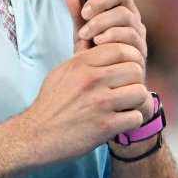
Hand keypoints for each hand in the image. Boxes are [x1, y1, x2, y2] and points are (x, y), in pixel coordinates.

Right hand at [20, 43, 147, 165]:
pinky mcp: (105, 126)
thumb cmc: (51, 102)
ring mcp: (100, 103)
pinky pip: (136, 117)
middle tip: (126, 89)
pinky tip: (120, 121)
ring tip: (125, 105)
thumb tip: (100, 42)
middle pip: (135, 69)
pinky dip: (131, 120)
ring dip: (135, 100)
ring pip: (140, 92)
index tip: (127, 68)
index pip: (121, 49)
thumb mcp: (62, 71)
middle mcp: (92, 80)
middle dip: (134, 80)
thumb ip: (83, 57)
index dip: (130, 58)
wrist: (37, 135)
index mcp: (81, 64)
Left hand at [64, 0, 152, 123]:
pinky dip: (111, 37)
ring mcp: (137, 36)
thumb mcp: (82, 34)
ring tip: (87, 33)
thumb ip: (77, 12)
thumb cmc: (95, 61)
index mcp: (119, 9)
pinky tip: (97, 43)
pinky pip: (130, 37)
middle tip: (84, 13)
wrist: (103, 93)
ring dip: (103, 21)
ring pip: (126, 15)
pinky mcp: (140, 53)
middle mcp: (132, 19)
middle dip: (101, 0)